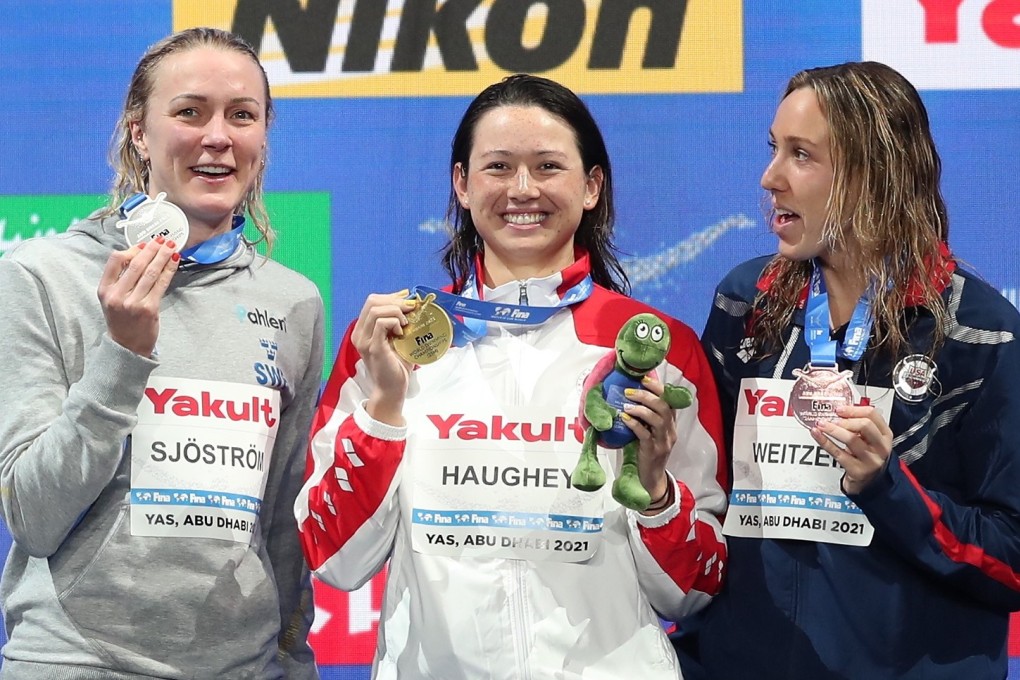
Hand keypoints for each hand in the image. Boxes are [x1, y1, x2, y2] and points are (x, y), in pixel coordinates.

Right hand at [97, 238, 178, 356]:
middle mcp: (117, 295)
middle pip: (136, 264)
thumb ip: (120, 279)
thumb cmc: (122, 319)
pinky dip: (169, 270)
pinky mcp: (149, 308)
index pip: (115, 261)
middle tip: (162, 239)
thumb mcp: (112, 298)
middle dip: (152, 250)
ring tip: (171, 246)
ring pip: (150, 272)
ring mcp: (133, 302)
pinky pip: (161, 284)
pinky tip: (175, 261)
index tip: (144, 244)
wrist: (127, 346)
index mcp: (105, 290)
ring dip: (163, 256)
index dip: (131, 249)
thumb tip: (139, 254)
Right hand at [351, 290, 415, 424]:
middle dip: (395, 301)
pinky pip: (381, 324)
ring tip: (406, 322)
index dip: (391, 296)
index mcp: (363, 329)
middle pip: (372, 301)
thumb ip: (400, 323)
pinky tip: (402, 332)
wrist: (392, 389)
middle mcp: (359, 333)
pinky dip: (394, 322)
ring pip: (376, 310)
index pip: (372, 302)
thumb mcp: (398, 339)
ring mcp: (364, 340)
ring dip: (395, 311)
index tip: (408, 298)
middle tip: (412, 308)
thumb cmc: (397, 365)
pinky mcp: (373, 347)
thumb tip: (413, 304)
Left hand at [621, 375, 676, 501]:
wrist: (651, 479)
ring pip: (658, 419)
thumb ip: (644, 419)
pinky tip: (624, 418)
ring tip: (626, 404)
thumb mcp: (649, 433)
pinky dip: (634, 424)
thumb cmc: (646, 453)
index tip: (644, 379)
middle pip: (664, 407)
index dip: (659, 388)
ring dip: (641, 408)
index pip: (669, 401)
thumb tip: (627, 399)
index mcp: (670, 424)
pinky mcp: (653, 451)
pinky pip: (645, 434)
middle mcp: (670, 431)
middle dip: (647, 395)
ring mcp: (663, 441)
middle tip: (629, 391)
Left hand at [811, 404, 893, 494]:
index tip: (839, 409)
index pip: (872, 415)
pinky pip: (838, 453)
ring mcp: (870, 459)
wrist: (869, 482)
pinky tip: (817, 435)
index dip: (853, 409)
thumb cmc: (868, 456)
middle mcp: (880, 447)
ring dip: (833, 429)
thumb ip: (859, 425)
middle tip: (832, 419)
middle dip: (845, 420)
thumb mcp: (870, 439)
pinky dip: (825, 442)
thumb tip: (839, 411)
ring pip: (851, 439)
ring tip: (821, 424)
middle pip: (865, 425)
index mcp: (885, 435)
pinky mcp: (857, 470)